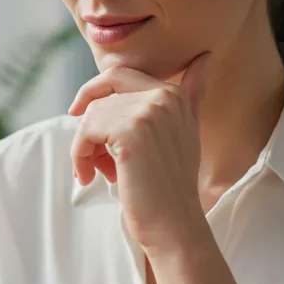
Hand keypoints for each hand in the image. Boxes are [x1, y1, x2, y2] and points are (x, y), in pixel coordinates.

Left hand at [68, 57, 209, 250]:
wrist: (174, 226)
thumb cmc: (169, 185)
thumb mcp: (184, 132)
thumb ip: (191, 95)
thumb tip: (203, 57)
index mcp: (173, 94)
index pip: (117, 75)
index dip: (97, 97)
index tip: (85, 120)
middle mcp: (163, 97)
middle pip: (102, 90)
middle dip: (89, 117)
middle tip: (85, 147)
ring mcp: (148, 113)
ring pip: (91, 114)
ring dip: (85, 145)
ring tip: (98, 171)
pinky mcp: (130, 134)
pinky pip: (85, 132)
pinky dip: (80, 155)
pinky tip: (89, 176)